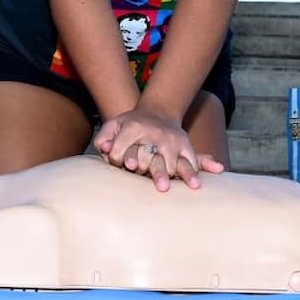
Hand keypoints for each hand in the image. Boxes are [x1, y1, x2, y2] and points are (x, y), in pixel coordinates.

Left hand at [94, 107, 224, 190]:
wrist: (157, 112)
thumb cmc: (131, 124)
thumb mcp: (114, 125)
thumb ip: (104, 137)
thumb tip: (104, 149)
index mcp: (134, 128)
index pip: (122, 150)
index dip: (118, 160)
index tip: (120, 166)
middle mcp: (154, 134)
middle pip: (151, 157)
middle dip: (153, 172)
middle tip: (160, 187)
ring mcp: (172, 141)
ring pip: (173, 162)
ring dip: (174, 175)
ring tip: (176, 187)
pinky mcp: (185, 144)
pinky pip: (191, 160)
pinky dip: (193, 172)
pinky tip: (195, 184)